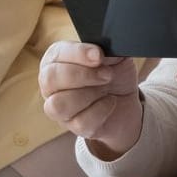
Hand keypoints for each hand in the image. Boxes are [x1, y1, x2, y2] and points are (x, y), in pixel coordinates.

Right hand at [39, 40, 143, 155]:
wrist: (126, 101)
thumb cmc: (114, 74)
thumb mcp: (115, 56)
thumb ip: (107, 49)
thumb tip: (100, 52)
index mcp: (57, 60)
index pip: (56, 55)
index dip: (77, 54)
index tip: (98, 55)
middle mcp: (51, 85)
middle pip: (50, 79)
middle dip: (82, 75)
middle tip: (106, 74)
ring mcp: (59, 109)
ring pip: (58, 105)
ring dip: (88, 94)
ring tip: (106, 88)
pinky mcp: (73, 127)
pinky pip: (80, 122)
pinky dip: (101, 110)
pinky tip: (110, 102)